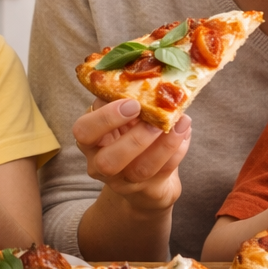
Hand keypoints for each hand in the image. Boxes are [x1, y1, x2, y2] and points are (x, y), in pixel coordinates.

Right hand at [72, 99, 189, 215]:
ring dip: (163, 145)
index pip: (83, 132)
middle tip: (156, 120)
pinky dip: (177, 151)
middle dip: (135, 139)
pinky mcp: (148, 191)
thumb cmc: (128, 137)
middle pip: (108, 161)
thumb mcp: (120, 118)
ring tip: (180, 123)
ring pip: (140, 170)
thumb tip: (148, 77)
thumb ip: (125, 101)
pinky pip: (164, 173)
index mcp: (89, 140)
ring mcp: (123, 182)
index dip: (105, 118)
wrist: (144, 180)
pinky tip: (184, 133)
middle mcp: (100, 165)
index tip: (133, 104)